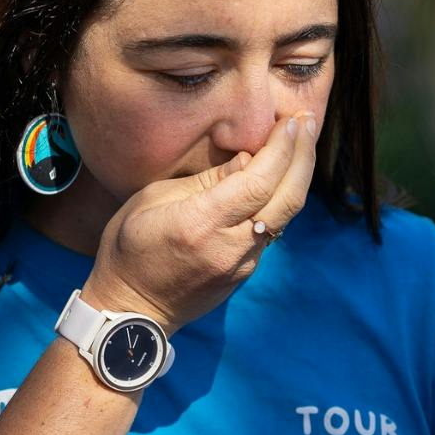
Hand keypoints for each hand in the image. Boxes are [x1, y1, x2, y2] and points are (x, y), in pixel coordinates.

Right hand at [81, 113, 317, 332]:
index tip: (291, 120)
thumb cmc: (128, 250)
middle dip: (303, 156)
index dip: (281, 149)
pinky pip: (271, 229)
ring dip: (298, 176)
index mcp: (202, 223)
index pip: (258, 182)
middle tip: (306, 121)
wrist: (132, 313)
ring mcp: (243, 264)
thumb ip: (204, 181)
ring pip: (285, 215)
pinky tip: (279, 176)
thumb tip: (246, 161)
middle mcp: (231, 246)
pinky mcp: (246, 272)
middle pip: (287, 199)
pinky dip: (280, 197)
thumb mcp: (151, 201)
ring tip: (300, 142)